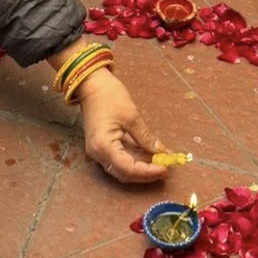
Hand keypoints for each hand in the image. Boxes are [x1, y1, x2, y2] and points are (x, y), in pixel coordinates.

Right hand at [75, 69, 166, 184]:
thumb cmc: (109, 96)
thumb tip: (161, 152)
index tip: (166, 168)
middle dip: (146, 173)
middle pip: (125, 173)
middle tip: (166, 169)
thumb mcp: (132, 116)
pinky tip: (150, 156)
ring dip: (142, 168)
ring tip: (161, 162)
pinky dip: (135, 159)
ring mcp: (99, 151)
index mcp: (104, 146)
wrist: (91, 84)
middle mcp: (98, 153)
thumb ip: (146, 138)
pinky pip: (120, 159)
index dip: (148, 171)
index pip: (129, 168)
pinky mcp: (102, 146)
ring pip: (123, 168)